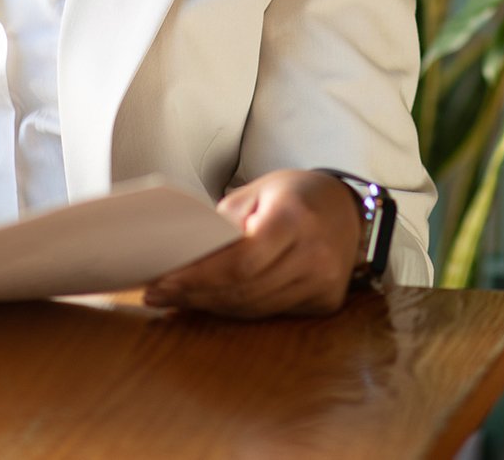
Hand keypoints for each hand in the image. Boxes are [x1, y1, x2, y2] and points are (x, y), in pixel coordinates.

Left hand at [143, 169, 363, 317]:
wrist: (346, 209)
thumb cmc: (294, 195)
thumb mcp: (256, 191)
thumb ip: (224, 223)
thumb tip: (182, 256)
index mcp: (296, 219)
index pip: (241, 261)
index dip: (198, 277)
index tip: (162, 281)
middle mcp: (315, 255)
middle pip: (244, 289)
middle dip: (195, 294)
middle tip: (157, 293)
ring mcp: (324, 283)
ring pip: (254, 307)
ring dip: (211, 305)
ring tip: (175, 299)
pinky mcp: (325, 302)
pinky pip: (270, 312)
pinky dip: (238, 308)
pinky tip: (212, 302)